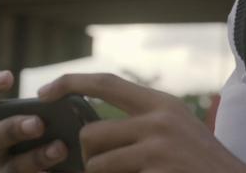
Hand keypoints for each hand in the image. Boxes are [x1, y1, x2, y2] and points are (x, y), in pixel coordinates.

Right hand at [0, 70, 68, 171]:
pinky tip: (56, 171)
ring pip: (13, 166)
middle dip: (14, 128)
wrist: (63, 164)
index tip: (9, 76)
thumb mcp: (50, 118)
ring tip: (60, 148)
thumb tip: (66, 98)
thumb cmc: (55, 134)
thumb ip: (51, 108)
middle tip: (39, 123)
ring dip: (36, 157)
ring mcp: (2, 171)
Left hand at [38, 72, 245, 172]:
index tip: (45, 91)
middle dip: (89, 157)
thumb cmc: (200, 164)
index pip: (106, 82)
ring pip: (96, 164)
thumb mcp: (176, 129)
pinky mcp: (155, 171)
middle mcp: (158, 119)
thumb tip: (89, 131)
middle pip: (91, 133)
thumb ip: (141, 122)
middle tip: (109, 168)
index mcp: (161, 103)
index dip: (71, 82)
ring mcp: (157, 147)